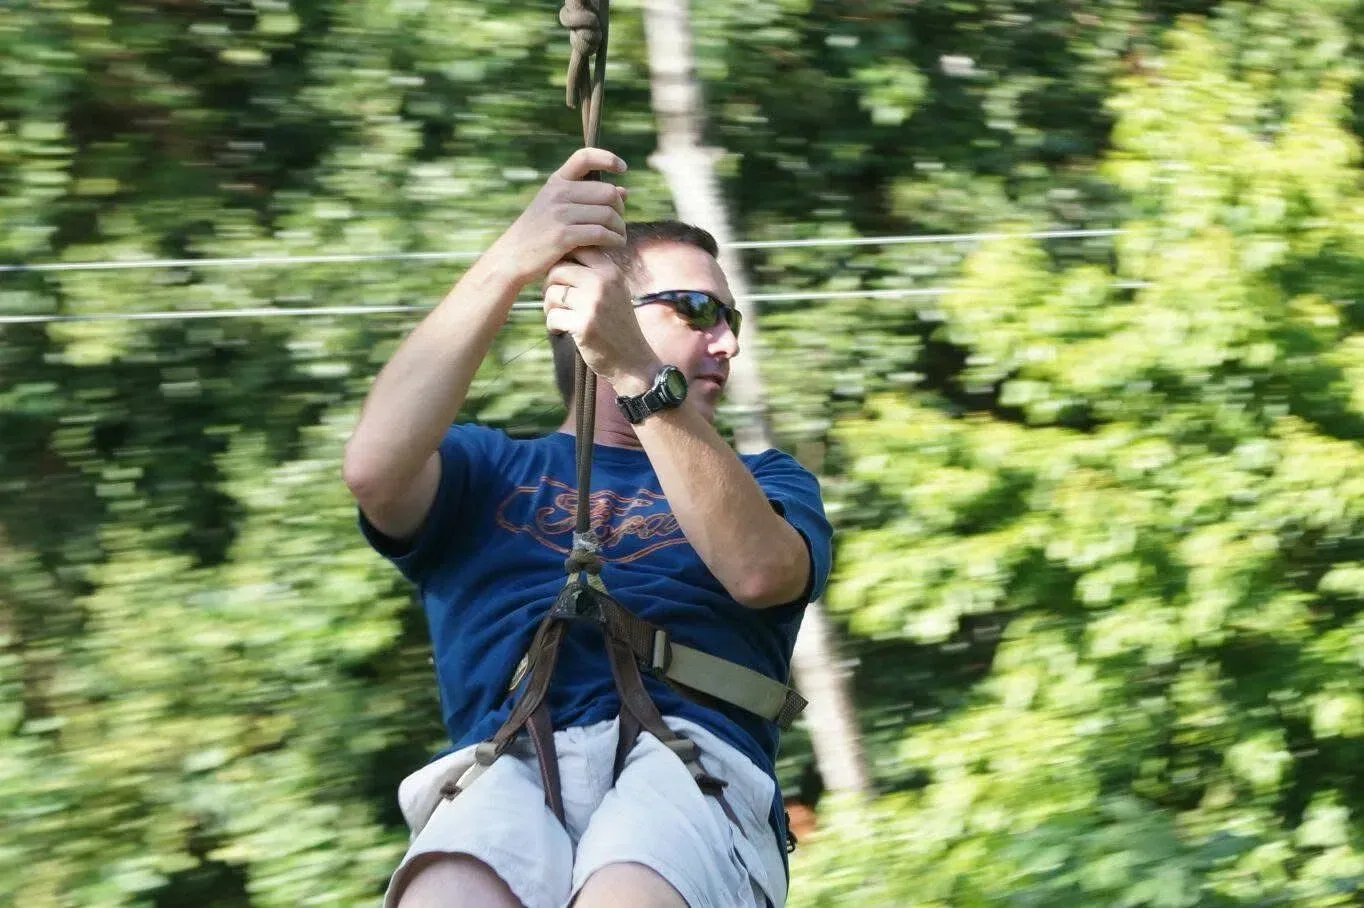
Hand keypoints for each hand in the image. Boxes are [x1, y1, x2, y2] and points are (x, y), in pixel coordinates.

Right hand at [487, 148, 628, 284]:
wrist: (511, 257)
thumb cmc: (539, 235)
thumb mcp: (557, 210)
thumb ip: (588, 199)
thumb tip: (625, 191)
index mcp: (556, 182)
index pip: (584, 157)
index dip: (607, 158)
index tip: (623, 168)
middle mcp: (558, 193)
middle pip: (607, 192)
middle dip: (620, 208)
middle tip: (619, 223)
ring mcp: (560, 214)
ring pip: (608, 215)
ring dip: (620, 228)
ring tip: (620, 237)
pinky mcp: (563, 236)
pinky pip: (601, 233)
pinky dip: (614, 239)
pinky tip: (616, 244)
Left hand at [543, 247, 659, 390]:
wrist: (632, 360)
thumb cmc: (617, 324)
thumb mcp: (614, 290)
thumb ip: (594, 272)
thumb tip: (560, 255)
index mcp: (610, 271)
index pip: (576, 250)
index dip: (562, 262)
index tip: (562, 280)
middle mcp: (603, 282)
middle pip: (558, 270)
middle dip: (549, 286)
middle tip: (554, 301)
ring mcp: (593, 303)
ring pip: (551, 293)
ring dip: (548, 307)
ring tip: (558, 316)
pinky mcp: (584, 325)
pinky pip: (553, 316)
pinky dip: (552, 325)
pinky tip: (560, 331)